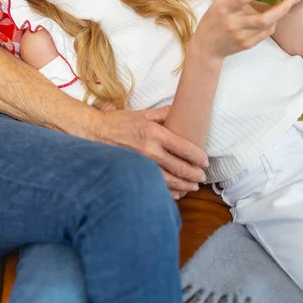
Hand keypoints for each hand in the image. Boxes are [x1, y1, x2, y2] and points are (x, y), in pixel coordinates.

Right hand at [91, 105, 207, 198]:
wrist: (97, 133)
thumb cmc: (121, 122)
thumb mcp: (144, 113)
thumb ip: (165, 113)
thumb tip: (184, 110)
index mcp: (155, 133)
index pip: (184, 148)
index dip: (198, 157)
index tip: (205, 161)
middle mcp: (150, 150)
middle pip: (179, 168)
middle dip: (194, 175)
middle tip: (202, 177)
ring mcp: (142, 164)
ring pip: (169, 180)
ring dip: (184, 185)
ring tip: (193, 186)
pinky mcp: (134, 173)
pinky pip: (155, 186)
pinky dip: (169, 192)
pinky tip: (177, 193)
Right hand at [194, 0, 295, 59]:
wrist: (207, 47)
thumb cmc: (212, 20)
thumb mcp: (218, 2)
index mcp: (224, 10)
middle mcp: (232, 24)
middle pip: (262, 19)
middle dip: (280, 9)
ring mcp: (241, 37)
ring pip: (267, 27)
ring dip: (278, 15)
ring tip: (286, 4)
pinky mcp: (247, 45)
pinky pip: (265, 34)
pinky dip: (272, 24)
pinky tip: (274, 17)